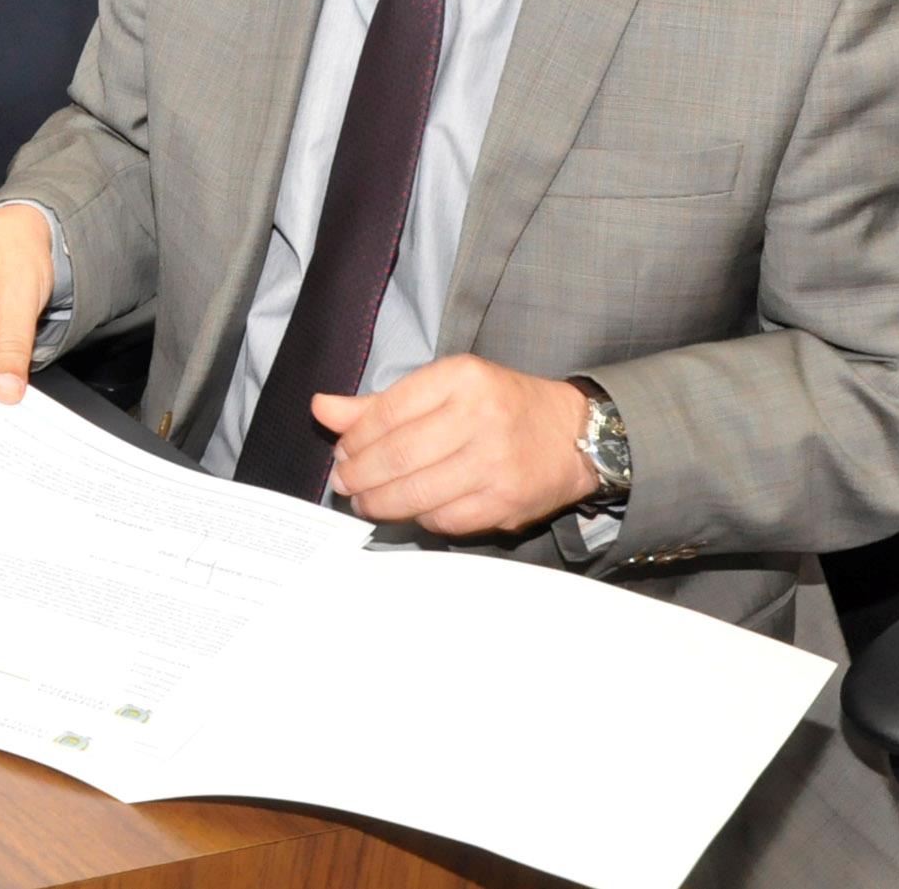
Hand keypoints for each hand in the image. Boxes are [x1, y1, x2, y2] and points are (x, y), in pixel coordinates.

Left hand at [313, 355, 597, 537]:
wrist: (576, 436)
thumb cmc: (501, 407)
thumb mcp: (446, 387)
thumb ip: (381, 403)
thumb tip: (321, 408)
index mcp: (462, 377)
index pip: (386, 412)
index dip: (354, 439)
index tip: (342, 451)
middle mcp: (480, 417)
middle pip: (396, 456)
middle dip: (358, 476)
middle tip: (345, 483)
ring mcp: (495, 463)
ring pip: (415, 493)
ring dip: (379, 503)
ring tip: (366, 501)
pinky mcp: (506, 503)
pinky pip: (444, 520)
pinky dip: (419, 519)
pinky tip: (411, 511)